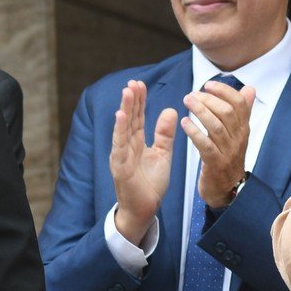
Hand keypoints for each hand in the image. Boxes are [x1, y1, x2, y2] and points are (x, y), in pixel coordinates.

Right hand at [110, 80, 177, 244]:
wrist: (145, 209)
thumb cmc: (150, 183)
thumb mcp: (163, 154)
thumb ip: (164, 134)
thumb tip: (170, 110)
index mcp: (136, 142)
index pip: (137, 117)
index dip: (139, 101)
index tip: (140, 84)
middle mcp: (126, 145)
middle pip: (129, 118)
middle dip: (131, 100)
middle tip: (133, 82)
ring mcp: (121, 155)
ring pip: (123, 128)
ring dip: (124, 109)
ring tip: (127, 92)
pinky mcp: (120, 166)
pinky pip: (119, 145)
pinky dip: (120, 130)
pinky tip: (121, 116)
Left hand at [181, 79, 255, 207]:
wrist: (228, 190)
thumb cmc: (228, 157)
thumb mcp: (237, 134)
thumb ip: (242, 111)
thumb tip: (250, 89)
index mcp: (243, 129)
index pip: (239, 104)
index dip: (225, 91)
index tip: (208, 85)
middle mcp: (238, 138)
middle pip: (227, 113)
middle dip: (209, 100)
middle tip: (191, 94)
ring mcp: (228, 152)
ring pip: (216, 127)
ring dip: (201, 111)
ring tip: (186, 101)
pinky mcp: (216, 164)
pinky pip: (206, 145)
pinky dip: (194, 132)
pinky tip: (184, 123)